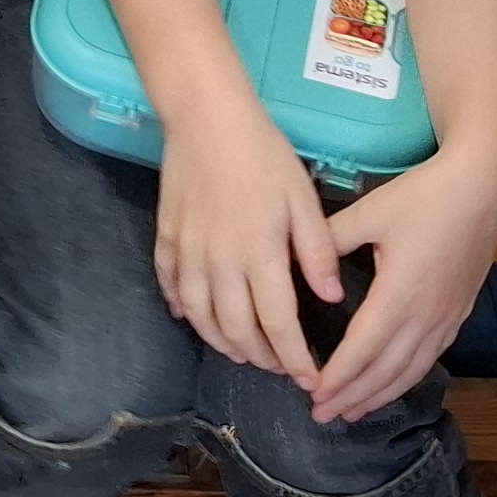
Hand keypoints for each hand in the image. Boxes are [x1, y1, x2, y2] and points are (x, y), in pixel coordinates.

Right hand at [153, 98, 342, 385]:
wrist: (206, 117)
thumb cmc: (263, 155)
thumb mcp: (303, 199)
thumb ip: (317, 252)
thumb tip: (330, 299)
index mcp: (258, 255)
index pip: (278, 325)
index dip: (294, 359)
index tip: (310, 379)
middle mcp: (219, 264)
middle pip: (237, 330)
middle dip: (261, 358)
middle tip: (279, 367)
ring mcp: (187, 254)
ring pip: (201, 317)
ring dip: (222, 342)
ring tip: (242, 352)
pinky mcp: (166, 239)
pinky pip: (170, 287)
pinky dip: (183, 310)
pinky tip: (194, 317)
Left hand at [309, 146, 496, 424]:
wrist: (481, 186)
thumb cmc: (423, 196)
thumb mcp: (370, 213)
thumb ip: (329, 241)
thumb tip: (293, 260)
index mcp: (400, 294)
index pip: (363, 349)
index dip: (338, 376)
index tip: (314, 394)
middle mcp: (425, 315)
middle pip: (386, 370)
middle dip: (352, 396)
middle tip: (321, 416)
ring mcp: (446, 317)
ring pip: (410, 370)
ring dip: (379, 394)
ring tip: (351, 412)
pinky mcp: (458, 313)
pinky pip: (430, 358)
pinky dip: (406, 378)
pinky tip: (392, 384)